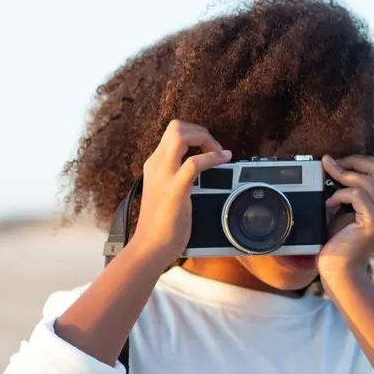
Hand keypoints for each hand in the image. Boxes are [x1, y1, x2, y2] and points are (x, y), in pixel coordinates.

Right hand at [131, 119, 230, 265]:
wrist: (150, 247)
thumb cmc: (161, 225)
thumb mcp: (166, 191)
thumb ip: (176, 177)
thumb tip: (198, 170)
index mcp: (155, 164)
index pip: (173, 132)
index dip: (195, 134)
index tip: (209, 149)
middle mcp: (157, 165)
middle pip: (176, 127)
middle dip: (201, 131)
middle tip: (215, 149)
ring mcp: (164, 176)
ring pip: (180, 135)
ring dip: (205, 139)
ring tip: (219, 153)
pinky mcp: (175, 190)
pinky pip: (194, 163)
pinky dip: (212, 157)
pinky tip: (223, 160)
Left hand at [318, 154, 373, 278]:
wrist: (338, 272)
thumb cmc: (336, 244)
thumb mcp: (341, 212)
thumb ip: (344, 192)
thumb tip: (331, 166)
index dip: (363, 162)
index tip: (338, 162)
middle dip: (356, 162)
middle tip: (332, 163)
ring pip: (369, 182)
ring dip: (344, 177)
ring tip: (326, 181)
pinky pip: (359, 196)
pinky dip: (341, 195)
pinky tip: (329, 204)